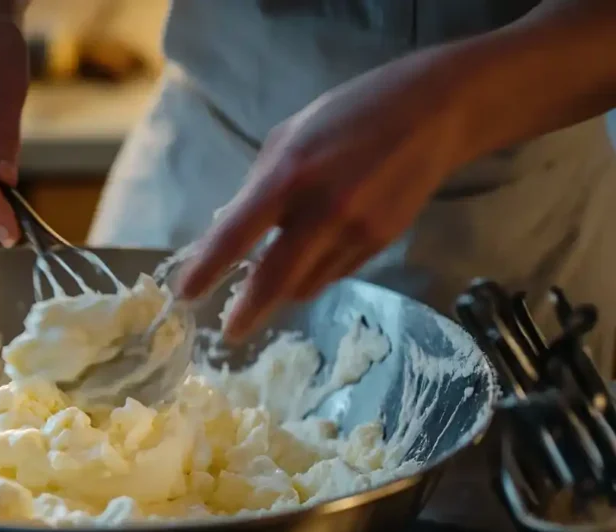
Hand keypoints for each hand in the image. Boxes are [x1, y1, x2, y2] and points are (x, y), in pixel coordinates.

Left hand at [176, 53, 469, 341]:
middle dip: (248, 311)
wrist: (434, 114)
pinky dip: (313, 273)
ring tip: (270, 279)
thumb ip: (259, 187)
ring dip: (281, 290)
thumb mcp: (289, 137)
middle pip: (274, 279)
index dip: (206, 270)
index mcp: (289, 174)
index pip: (236, 234)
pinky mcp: (380, 244)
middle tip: (229, 331)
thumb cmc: (349, 116)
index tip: (184, 295)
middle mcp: (323, 210)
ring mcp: (356, 232)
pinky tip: (313, 253)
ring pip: (305, 285)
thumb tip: (231, 232)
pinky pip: (334, 274)